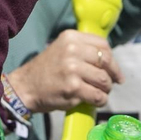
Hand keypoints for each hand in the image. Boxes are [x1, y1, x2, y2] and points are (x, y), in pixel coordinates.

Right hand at [7, 30, 122, 113]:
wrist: (25, 87)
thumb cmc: (46, 70)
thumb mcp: (62, 49)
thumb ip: (83, 50)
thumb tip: (110, 61)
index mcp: (71, 38)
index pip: (103, 45)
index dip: (113, 60)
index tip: (115, 71)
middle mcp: (72, 50)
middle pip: (106, 62)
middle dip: (112, 75)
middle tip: (110, 84)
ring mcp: (72, 69)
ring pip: (104, 80)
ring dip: (106, 89)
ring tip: (100, 93)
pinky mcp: (72, 88)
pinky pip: (97, 95)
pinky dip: (100, 100)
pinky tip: (95, 101)